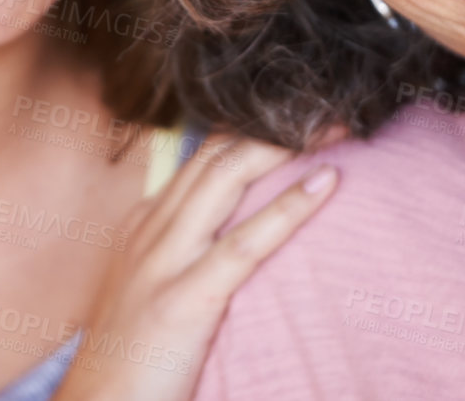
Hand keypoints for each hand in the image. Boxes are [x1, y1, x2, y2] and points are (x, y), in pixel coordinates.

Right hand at [51, 134, 337, 400]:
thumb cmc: (129, 356)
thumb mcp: (146, 286)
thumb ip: (180, 249)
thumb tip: (231, 231)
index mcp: (143, 222)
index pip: (203, 154)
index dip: (251, 126)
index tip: (296, 111)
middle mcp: (152, 228)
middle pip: (218, 153)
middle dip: (273, 123)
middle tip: (327, 107)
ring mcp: (165, 261)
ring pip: (228, 179)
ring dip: (285, 147)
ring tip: (334, 126)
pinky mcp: (184, 299)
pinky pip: (245, 244)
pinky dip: (290, 208)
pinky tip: (325, 184)